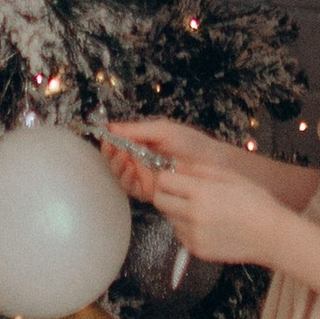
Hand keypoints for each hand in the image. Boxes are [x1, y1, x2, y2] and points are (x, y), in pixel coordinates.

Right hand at [100, 118, 233, 203]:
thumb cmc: (192, 144)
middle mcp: (141, 160)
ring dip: (118, 167)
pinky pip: (131, 189)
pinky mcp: (150, 192)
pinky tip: (131, 172)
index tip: (106, 138)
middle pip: (116, 160)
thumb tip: (111, 126)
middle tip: (115, 150)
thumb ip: (137, 130)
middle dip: (112, 155)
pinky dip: (127, 180)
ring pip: (121, 176)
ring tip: (124, 160)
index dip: (110, 141)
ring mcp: (145, 177)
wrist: (213, 165)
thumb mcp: (163, 130)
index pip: (119, 143)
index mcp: (143, 143)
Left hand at [143, 156, 282, 268]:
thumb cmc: (255, 203)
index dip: (168, 176)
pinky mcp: (196, 250)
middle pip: (159, 200)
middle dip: (166, 193)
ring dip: (177, 211)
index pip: (163, 181)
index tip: (175, 177)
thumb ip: (199, 169)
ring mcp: (193, 235)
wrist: (271, 236)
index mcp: (200, 192)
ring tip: (201, 209)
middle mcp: (192, 215)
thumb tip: (177, 165)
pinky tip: (207, 224)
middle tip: (181, 192)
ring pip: (169, 218)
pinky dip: (187, 228)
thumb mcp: (229, 176)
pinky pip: (180, 234)